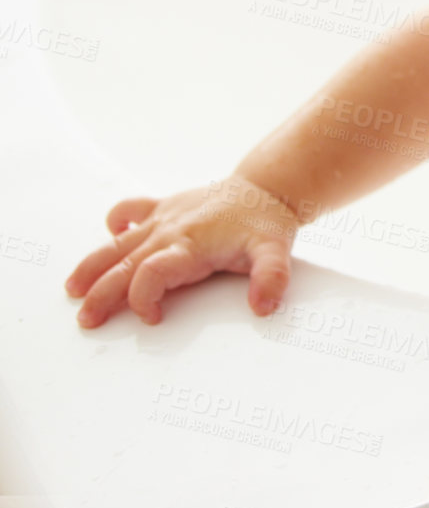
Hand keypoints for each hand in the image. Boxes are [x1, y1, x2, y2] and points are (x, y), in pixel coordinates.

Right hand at [64, 175, 299, 326]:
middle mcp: (170, 230)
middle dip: (102, 293)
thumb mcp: (276, 252)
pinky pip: (129, 210)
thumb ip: (271, 278)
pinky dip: (115, 222)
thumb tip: (262, 305)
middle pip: (124, 265)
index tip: (152, 318)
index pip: (152, 273)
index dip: (144, 299)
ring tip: (74, 289)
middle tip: (87, 319)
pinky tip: (111, 238)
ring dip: (93, 266)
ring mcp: (163, 217)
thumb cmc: (266, 222)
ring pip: (116, 243)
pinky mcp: (163, 206)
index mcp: (191, 245)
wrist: (267, 188)